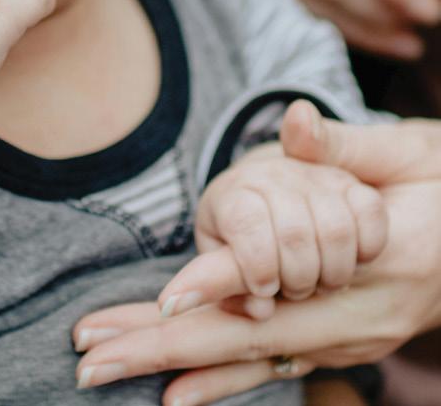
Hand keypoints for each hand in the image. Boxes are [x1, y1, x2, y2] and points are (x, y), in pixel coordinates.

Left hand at [73, 104, 440, 404]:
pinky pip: (276, 365)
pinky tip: (175, 394)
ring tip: (104, 367)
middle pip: (249, 338)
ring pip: (253, 358)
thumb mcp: (411, 153)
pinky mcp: (344, 342)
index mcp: (380, 257)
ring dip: (175, 365)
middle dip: (163, 350)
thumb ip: (348, 146)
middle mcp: (361, 314)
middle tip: (91, 357)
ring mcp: (353, 338)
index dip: (222, 287)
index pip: (285, 277)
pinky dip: (224, 381)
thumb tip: (295, 122)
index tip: (165, 301)